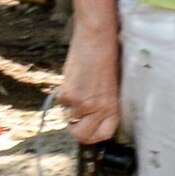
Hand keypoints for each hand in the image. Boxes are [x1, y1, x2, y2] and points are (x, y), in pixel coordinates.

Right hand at [56, 28, 121, 144]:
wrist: (96, 40)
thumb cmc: (106, 59)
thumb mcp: (110, 86)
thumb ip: (102, 104)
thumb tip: (91, 119)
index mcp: (113, 106)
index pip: (103, 135)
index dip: (94, 135)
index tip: (90, 128)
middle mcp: (99, 108)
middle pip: (81, 135)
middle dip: (77, 131)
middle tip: (76, 120)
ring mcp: (82, 102)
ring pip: (68, 118)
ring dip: (70, 108)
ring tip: (79, 89)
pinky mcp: (67, 94)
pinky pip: (61, 103)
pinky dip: (64, 95)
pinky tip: (73, 80)